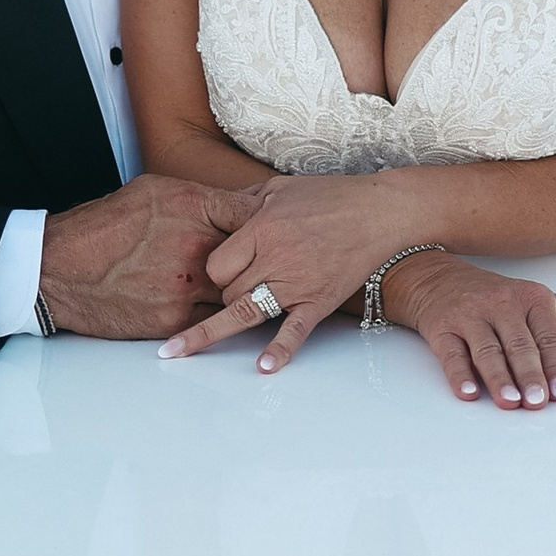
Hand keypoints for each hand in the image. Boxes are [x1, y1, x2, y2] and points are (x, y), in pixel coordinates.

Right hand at [38, 176, 267, 340]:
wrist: (62, 268)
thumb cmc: (104, 226)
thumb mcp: (152, 191)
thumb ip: (196, 198)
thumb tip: (231, 204)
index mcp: (191, 205)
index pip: (250, 211)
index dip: (264, 220)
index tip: (272, 226)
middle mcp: (195, 244)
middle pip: (252, 253)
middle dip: (261, 257)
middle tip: (274, 259)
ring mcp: (187, 285)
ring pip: (237, 290)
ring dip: (244, 290)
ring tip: (256, 289)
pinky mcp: (175, 319)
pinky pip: (213, 318)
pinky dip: (219, 314)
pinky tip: (223, 310)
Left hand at [170, 174, 395, 365]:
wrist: (379, 211)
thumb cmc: (330, 196)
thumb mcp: (278, 188)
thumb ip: (243, 203)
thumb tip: (212, 211)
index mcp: (261, 228)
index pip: (216, 264)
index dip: (214, 270)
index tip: (222, 271)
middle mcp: (274, 258)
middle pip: (228, 291)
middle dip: (225, 294)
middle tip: (235, 291)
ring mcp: (297, 283)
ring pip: (245, 312)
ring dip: (213, 331)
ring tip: (176, 352)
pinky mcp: (318, 301)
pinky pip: (295, 331)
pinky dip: (280, 351)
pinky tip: (263, 368)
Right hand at [387, 254, 555, 408]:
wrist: (440, 280)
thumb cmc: (503, 301)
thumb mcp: (548, 308)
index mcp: (534, 299)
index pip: (550, 336)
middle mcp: (502, 304)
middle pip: (519, 345)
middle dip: (529, 374)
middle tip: (538, 401)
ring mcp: (470, 315)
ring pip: (487, 350)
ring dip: (498, 378)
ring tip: (510, 402)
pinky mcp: (442, 328)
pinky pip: (452, 353)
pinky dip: (459, 374)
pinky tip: (468, 393)